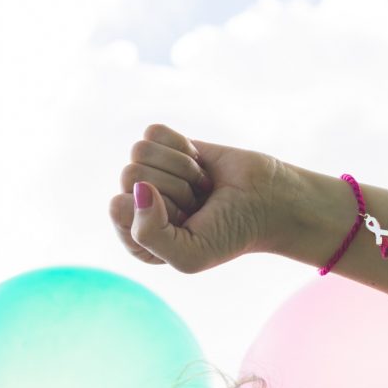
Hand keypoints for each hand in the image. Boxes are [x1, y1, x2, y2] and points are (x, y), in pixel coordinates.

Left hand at [109, 123, 285, 273]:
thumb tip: (138, 187)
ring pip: (140, 152)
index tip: (186, 223)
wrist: (269, 203)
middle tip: (198, 204)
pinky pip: (154, 133)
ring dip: (181, 170)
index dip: (157, 213)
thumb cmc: (230, 234)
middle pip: (130, 175)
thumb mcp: (188, 255)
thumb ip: (149, 236)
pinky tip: (200, 167)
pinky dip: (183, 147)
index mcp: (136, 238)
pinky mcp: (168, 147)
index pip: (118, 208)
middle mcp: (138, 204)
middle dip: (174, 189)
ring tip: (200, 188)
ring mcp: (152, 173)